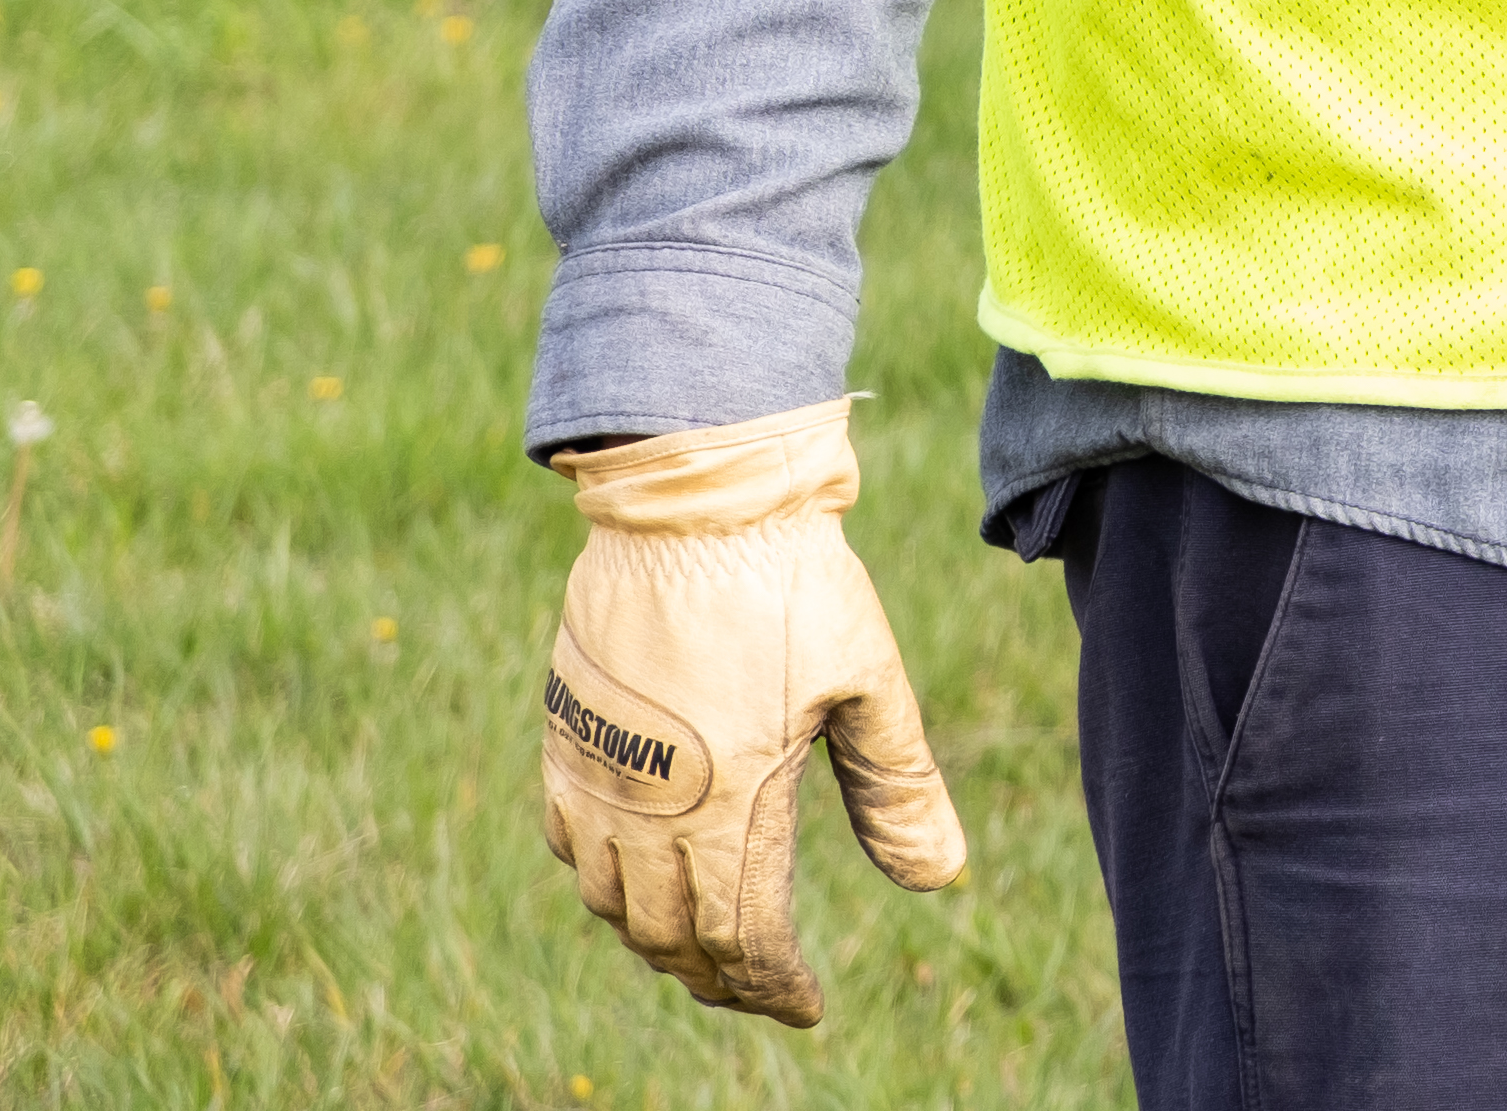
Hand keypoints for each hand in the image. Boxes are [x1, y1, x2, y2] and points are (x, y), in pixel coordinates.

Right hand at [538, 398, 965, 1025]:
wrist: (696, 499)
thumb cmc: (793, 583)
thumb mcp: (869, 680)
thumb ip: (899, 786)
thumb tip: (940, 879)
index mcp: (731, 806)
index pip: (743, 939)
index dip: (774, 986)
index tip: (806, 1007)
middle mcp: (651, 808)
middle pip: (672, 936)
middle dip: (719, 977)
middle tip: (759, 988)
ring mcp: (597, 774)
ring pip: (612, 901)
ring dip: (658, 940)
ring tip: (704, 947)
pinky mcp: (565, 735)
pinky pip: (569, 840)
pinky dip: (604, 880)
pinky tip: (635, 875)